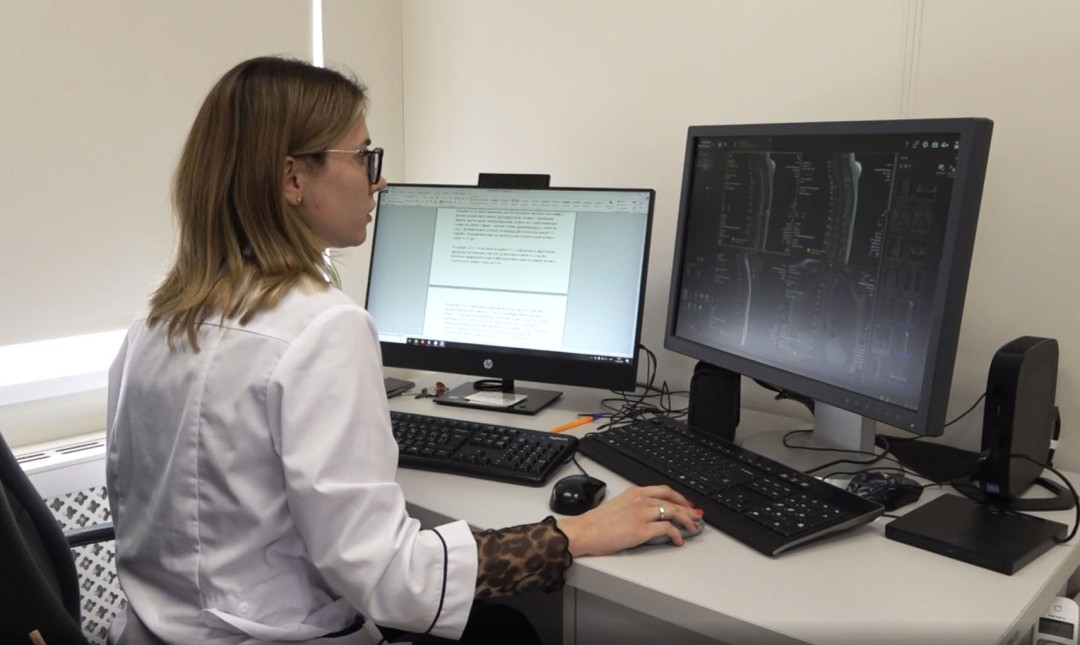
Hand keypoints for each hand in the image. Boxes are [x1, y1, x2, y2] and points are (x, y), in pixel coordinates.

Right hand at [556, 485, 703, 556]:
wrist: (584, 531)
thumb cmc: (596, 523)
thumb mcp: (617, 505)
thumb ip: (633, 506)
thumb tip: (647, 515)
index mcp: (634, 492)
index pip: (663, 490)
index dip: (678, 497)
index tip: (685, 503)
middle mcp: (640, 500)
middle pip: (672, 500)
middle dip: (688, 508)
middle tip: (696, 515)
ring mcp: (642, 514)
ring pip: (674, 512)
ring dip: (687, 521)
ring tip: (693, 528)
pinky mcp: (642, 530)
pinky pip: (667, 529)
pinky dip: (677, 535)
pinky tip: (679, 540)